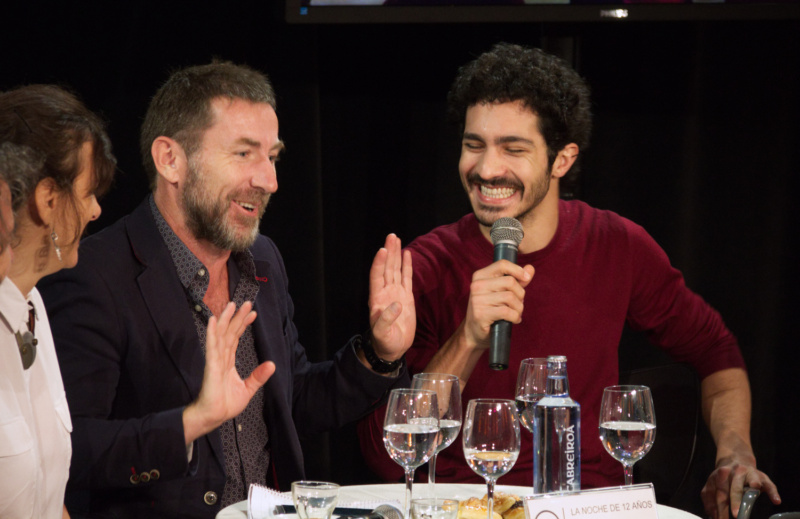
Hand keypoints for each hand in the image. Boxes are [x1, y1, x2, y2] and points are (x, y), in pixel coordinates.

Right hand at [183, 301, 275, 443]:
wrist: (214, 416)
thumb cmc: (226, 404)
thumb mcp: (248, 389)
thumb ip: (258, 376)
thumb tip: (272, 364)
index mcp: (228, 362)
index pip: (236, 338)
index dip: (243, 325)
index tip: (252, 313)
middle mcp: (221, 358)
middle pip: (229, 333)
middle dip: (237, 317)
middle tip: (246, 303)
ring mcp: (215, 360)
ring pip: (221, 335)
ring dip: (226, 319)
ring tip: (232, 305)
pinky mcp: (211, 366)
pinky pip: (212, 347)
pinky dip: (213, 333)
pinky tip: (214, 321)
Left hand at [368, 234, 413, 361]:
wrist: (392, 349)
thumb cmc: (385, 342)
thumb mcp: (383, 334)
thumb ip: (386, 319)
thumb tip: (396, 304)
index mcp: (377, 298)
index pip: (377, 276)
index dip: (379, 263)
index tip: (383, 250)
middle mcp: (385, 292)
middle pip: (387, 268)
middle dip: (389, 252)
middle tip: (391, 236)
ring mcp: (395, 293)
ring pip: (395, 270)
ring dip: (396, 255)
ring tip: (396, 239)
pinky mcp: (406, 297)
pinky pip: (406, 278)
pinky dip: (406, 266)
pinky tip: (407, 255)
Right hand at [462, 260, 534, 349]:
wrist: (474, 332)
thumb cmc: (490, 309)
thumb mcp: (502, 291)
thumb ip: (517, 280)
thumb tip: (530, 269)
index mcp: (480, 276)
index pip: (502, 264)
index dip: (518, 270)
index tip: (525, 278)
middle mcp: (477, 285)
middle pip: (510, 282)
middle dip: (520, 294)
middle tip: (518, 303)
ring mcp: (477, 300)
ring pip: (510, 297)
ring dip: (519, 308)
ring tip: (516, 313)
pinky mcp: (481, 314)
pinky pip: (507, 311)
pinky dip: (515, 317)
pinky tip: (514, 320)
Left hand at [701, 454, 780, 517]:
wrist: (736, 460)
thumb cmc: (725, 478)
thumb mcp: (713, 485)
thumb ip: (710, 499)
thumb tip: (712, 514)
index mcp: (721, 475)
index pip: (720, 493)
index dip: (720, 508)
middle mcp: (735, 472)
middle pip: (735, 488)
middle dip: (735, 502)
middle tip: (735, 515)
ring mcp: (750, 473)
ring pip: (752, 480)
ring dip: (753, 486)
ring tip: (755, 489)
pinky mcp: (763, 477)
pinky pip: (769, 484)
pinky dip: (773, 492)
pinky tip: (776, 501)